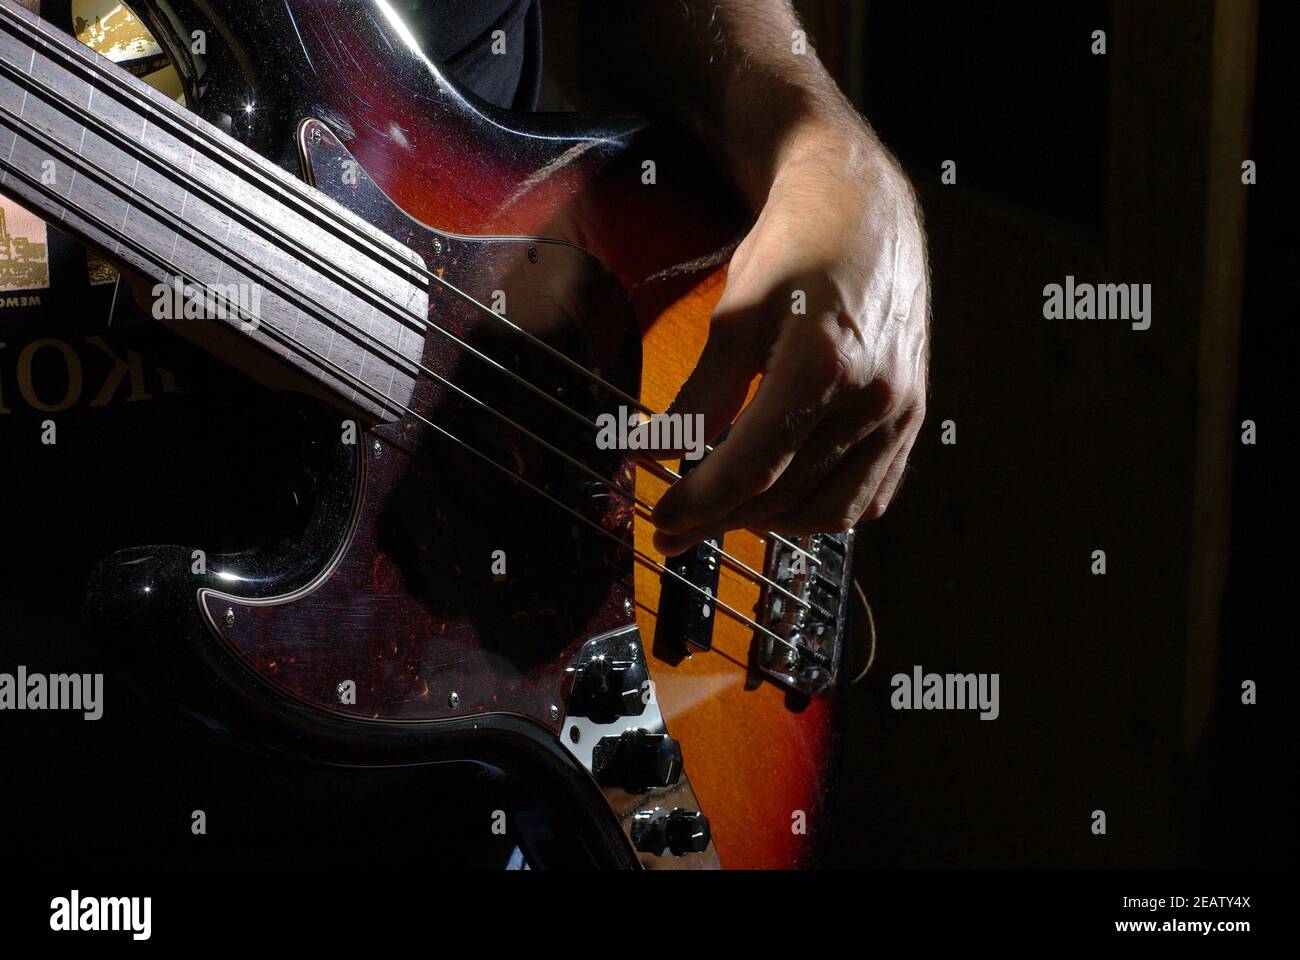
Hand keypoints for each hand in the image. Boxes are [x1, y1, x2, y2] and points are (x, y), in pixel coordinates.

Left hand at [651, 123, 928, 556]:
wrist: (865, 207)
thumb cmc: (795, 246)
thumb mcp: (736, 311)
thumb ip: (702, 392)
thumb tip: (658, 454)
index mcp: (824, 364)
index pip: (752, 467)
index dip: (699, 503)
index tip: (659, 518)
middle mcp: (873, 397)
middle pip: (786, 495)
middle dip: (720, 520)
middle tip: (672, 530)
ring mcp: (901, 410)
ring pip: (833, 509)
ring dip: (771, 523)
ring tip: (723, 516)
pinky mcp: (913, 414)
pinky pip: (872, 493)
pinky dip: (822, 510)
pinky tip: (781, 503)